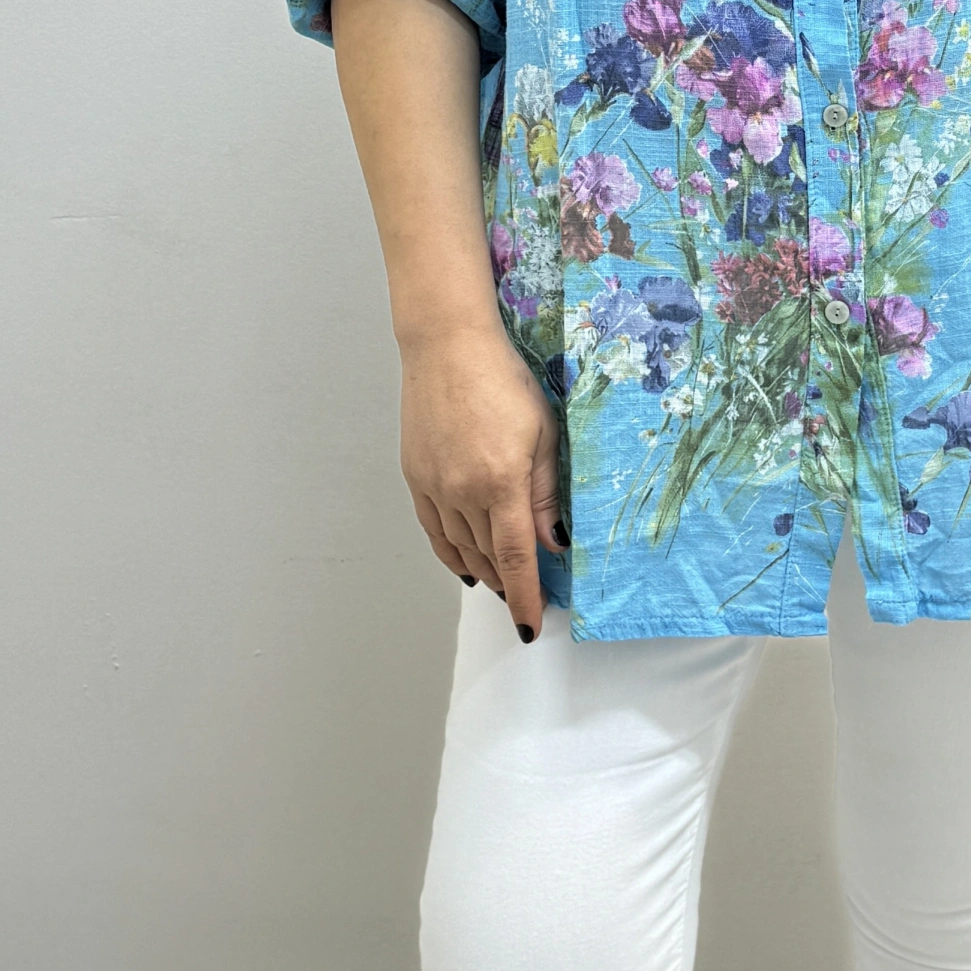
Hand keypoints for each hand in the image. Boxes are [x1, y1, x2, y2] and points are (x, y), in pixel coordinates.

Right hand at [399, 320, 562, 635]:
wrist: (448, 347)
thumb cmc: (503, 379)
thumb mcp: (542, 432)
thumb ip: (546, 492)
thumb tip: (554, 541)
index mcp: (501, 482)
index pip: (515, 557)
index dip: (525, 595)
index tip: (532, 623)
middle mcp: (462, 492)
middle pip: (488, 557)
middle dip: (510, 585)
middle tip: (527, 601)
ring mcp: (434, 486)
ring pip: (460, 547)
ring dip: (483, 571)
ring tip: (502, 586)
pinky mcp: (416, 477)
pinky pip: (434, 530)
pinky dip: (451, 553)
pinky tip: (466, 565)